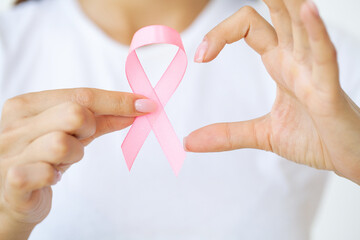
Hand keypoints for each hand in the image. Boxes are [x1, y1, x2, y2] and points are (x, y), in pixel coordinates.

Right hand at [0, 88, 155, 239]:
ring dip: (73, 154)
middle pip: (75, 114)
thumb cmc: (44, 158)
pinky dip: (56, 175)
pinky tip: (51, 178)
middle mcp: (14, 125)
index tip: (144, 104)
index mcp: (26, 106)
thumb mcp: (71, 133)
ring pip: (63, 143)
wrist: (13, 197)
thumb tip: (137, 108)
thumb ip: (101, 119)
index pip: (80, 95)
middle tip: (79, 139)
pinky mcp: (13, 181)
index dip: (116, 100)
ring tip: (62, 162)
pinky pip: (47, 173)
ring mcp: (10, 153)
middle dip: (89, 128)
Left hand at [185, 0, 359, 184]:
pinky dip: (316, 33)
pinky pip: (323, 55)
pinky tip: (307, 11)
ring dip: (290, 1)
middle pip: (277, 11)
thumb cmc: (314, 139)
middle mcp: (296, 59)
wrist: (345, 160)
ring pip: (301, 23)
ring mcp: (313, 71)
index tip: (200, 57)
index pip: (248, 26)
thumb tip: (189, 142)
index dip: (220, 34)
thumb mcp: (262, 135)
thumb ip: (226, 134)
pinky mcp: (329, 90)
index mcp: (280, 63)